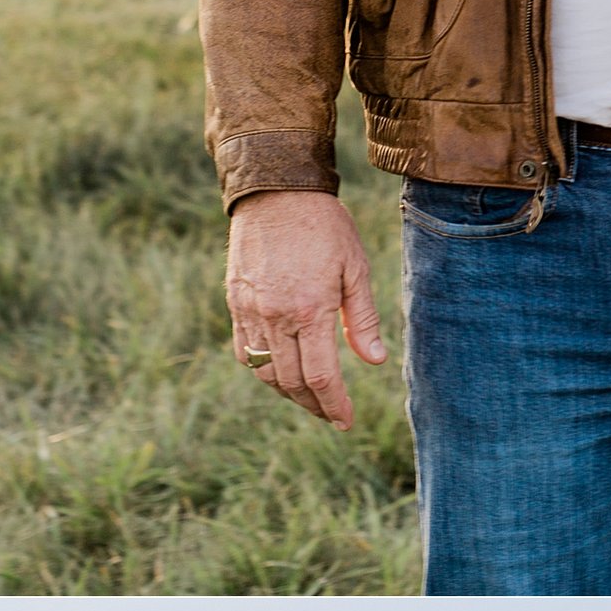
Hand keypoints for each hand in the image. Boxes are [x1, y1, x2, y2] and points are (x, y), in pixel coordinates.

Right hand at [226, 191, 386, 430]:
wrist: (275, 190)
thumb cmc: (324, 226)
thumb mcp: (356, 268)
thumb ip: (362, 319)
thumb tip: (374, 361)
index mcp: (310, 310)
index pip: (321, 378)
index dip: (334, 405)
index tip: (346, 420)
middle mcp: (275, 317)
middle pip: (292, 382)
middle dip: (314, 405)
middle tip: (331, 414)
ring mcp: (250, 310)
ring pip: (264, 372)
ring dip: (288, 393)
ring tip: (309, 398)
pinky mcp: (235, 301)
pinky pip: (243, 350)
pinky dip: (262, 369)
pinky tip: (280, 372)